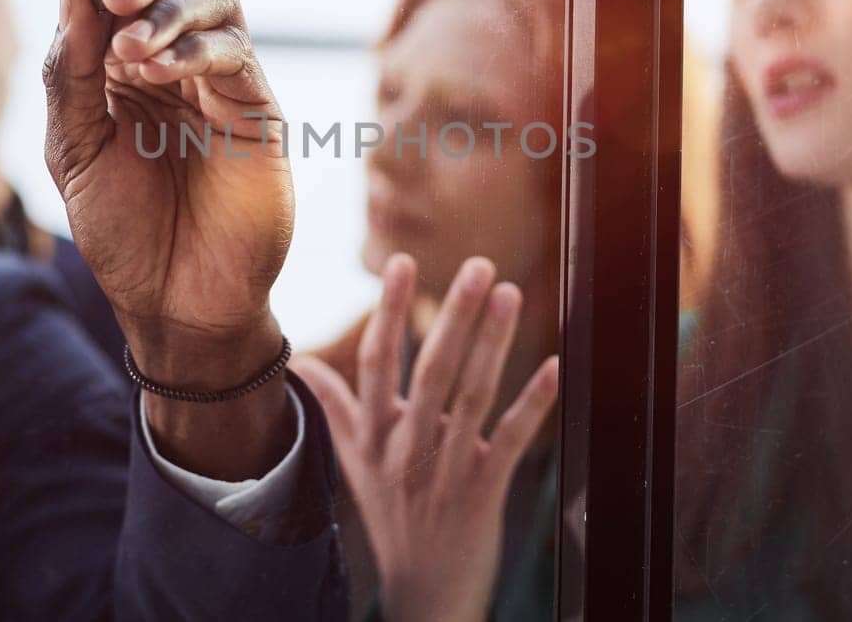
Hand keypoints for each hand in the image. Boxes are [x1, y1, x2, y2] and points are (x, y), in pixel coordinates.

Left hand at [44, 0, 295, 478]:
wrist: (176, 302)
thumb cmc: (124, 233)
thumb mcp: (73, 150)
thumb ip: (71, 71)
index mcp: (125, 68)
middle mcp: (177, 64)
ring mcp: (222, 84)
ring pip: (217, 1)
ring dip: (172, 8)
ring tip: (129, 49)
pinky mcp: (259, 111)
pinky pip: (238, 55)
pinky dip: (196, 49)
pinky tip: (157, 72)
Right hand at [293, 255, 559, 621]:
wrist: (423, 593)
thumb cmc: (392, 517)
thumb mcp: (354, 463)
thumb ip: (334, 408)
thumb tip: (299, 364)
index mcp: (374, 436)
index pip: (378, 362)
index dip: (389, 311)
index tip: (401, 264)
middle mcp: (406, 450)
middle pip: (431, 371)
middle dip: (453, 314)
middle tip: (477, 264)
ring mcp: (445, 472)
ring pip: (471, 398)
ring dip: (493, 344)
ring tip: (509, 294)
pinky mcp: (483, 493)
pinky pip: (510, 442)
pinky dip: (532, 404)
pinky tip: (552, 367)